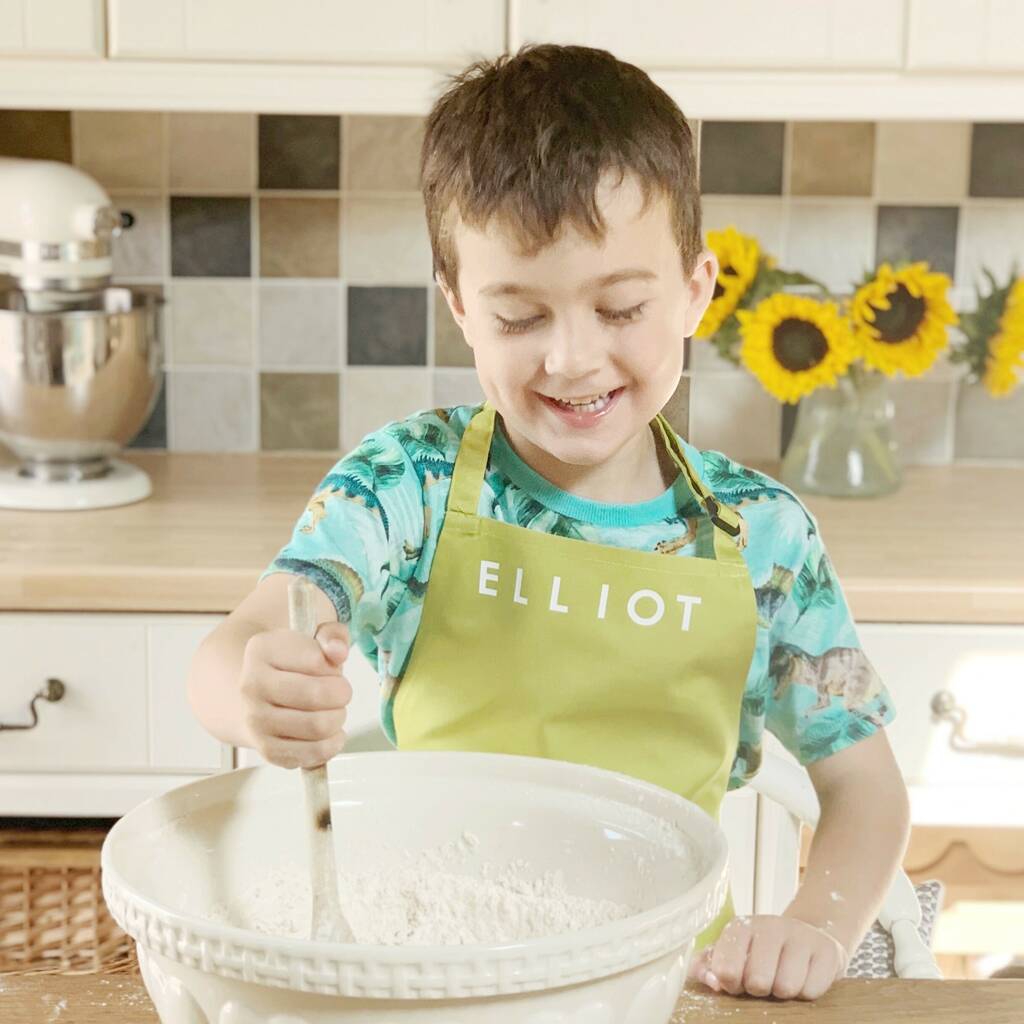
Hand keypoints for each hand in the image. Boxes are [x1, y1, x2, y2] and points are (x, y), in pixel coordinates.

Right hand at [240, 620, 351, 768]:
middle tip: (339, 691)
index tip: (331, 666)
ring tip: (332, 710)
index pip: (316, 660)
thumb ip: (332, 634)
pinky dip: (331, 744)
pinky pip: (312, 754)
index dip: (334, 665)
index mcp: (262, 649)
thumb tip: (338, 652)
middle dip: (341, 693)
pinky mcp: (267, 750)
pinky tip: (329, 732)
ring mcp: (255, 721)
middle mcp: (251, 685)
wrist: (261, 690)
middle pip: (317, 695)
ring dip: (338, 718)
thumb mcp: (314, 632)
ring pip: (318, 726)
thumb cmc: (295, 660)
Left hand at [688, 914, 847, 1000]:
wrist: (807, 937)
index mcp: (740, 927)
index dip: (732, 986)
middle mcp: (770, 925)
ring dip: (783, 993)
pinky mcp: (827, 951)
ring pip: (786, 987)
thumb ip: (706, 967)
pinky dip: (806, 992)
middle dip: (760, 990)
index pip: (726, 971)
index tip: (738, 982)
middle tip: (764, 981)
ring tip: (782, 978)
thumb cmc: (761, 953)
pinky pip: (811, 991)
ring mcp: (800, 936)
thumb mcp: (730, 954)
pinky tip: (804, 977)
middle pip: (757, 982)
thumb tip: (712, 981)